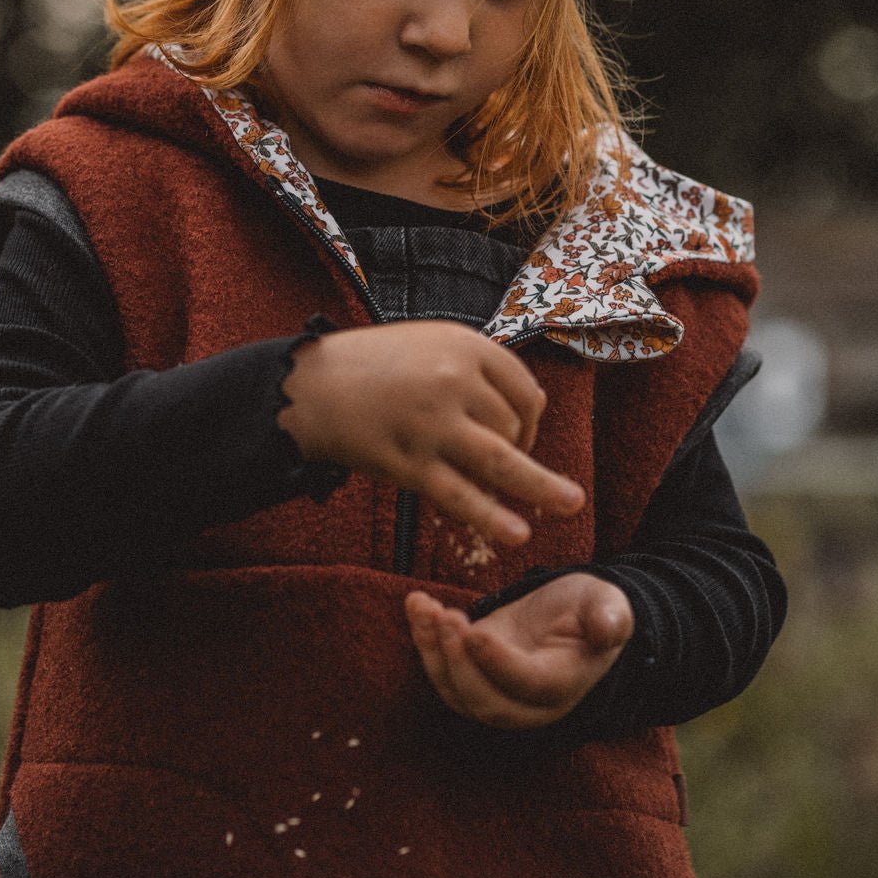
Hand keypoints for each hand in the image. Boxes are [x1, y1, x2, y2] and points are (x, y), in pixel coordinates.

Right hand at [277, 320, 583, 546]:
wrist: (307, 388)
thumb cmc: (371, 367)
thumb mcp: (429, 344)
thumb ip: (475, 371)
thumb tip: (526, 410)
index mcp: (463, 345)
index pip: (523, 389)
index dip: (530, 420)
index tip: (519, 437)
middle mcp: (453, 380)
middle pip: (512, 426)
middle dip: (523, 456)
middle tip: (533, 481)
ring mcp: (431, 423)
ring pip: (500, 462)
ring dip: (539, 487)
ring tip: (570, 505)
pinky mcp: (408, 462)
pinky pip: (459, 495)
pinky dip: (489, 516)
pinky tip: (515, 532)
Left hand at [404, 573, 633, 728]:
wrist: (572, 614)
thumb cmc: (593, 608)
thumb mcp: (608, 605)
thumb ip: (610, 617)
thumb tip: (609, 628)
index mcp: (563, 685)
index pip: (527, 685)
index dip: (498, 663)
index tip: (474, 631)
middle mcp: (527, 702)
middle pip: (486, 703)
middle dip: (459, 663)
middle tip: (446, 619)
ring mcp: (496, 692)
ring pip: (455, 692)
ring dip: (432, 651)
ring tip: (424, 608)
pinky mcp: (472, 674)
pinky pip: (441, 671)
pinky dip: (423, 641)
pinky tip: (417, 604)